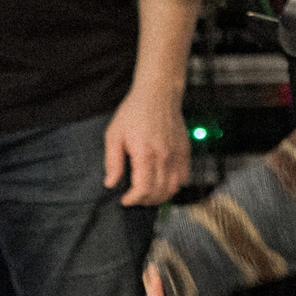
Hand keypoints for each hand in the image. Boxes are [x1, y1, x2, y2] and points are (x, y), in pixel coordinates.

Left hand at [104, 85, 190, 206]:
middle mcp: (164, 156)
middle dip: (144, 201)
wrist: (158, 94)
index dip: (133, 200)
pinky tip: (163, 182)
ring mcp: (177, 154)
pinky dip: (175, 186)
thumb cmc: (134, 112)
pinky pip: (184, 177)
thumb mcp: (114, 134)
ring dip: (160, 196)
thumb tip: (110, 183)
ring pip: (173, 188)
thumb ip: (112, 161)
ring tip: (148, 194)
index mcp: (145, 154)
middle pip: (159, 192)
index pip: (143, 189)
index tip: (125, 199)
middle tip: (134, 198)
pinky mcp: (185, 151)